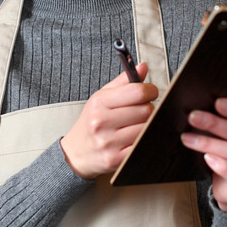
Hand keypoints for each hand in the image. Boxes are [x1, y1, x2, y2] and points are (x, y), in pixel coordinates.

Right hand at [60, 62, 157, 179]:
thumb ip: (124, 82)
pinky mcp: (115, 159)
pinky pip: (142, 146)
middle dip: (149, 109)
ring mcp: (108, 142)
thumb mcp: (101, 98)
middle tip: (142, 111)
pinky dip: (144, 140)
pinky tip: (136, 138)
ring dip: (147, 126)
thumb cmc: (91, 123)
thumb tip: (143, 67)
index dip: (150, 90)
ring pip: (146, 128)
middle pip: (146, 110)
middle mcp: (102, 122)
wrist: (75, 153)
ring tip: (138, 125)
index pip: (138, 92)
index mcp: (100, 103)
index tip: (150, 93)